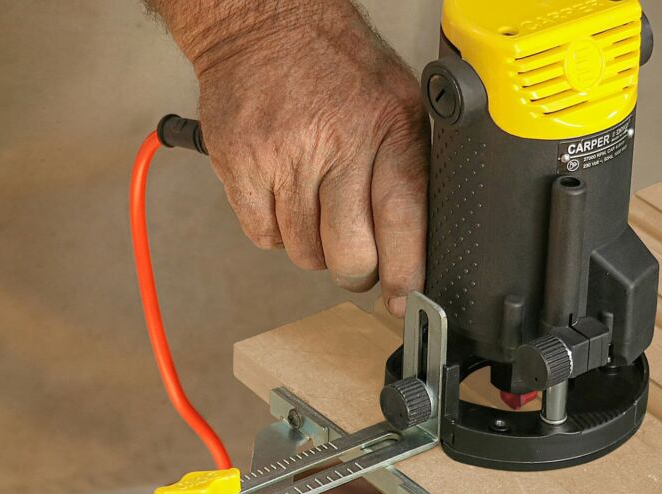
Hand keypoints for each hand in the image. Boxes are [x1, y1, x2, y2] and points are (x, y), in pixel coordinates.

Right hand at [151, 0, 428, 315]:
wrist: (262, 24)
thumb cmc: (335, 63)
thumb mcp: (398, 99)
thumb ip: (410, 164)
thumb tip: (420, 241)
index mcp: (388, 128)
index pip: (402, 221)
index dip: (405, 272)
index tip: (404, 298)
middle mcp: (337, 144)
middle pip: (349, 254)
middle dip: (356, 271)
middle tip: (357, 259)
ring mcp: (284, 157)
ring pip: (303, 252)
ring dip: (314, 246)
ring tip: (317, 208)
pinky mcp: (241, 166)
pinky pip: (263, 235)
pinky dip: (276, 230)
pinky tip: (286, 197)